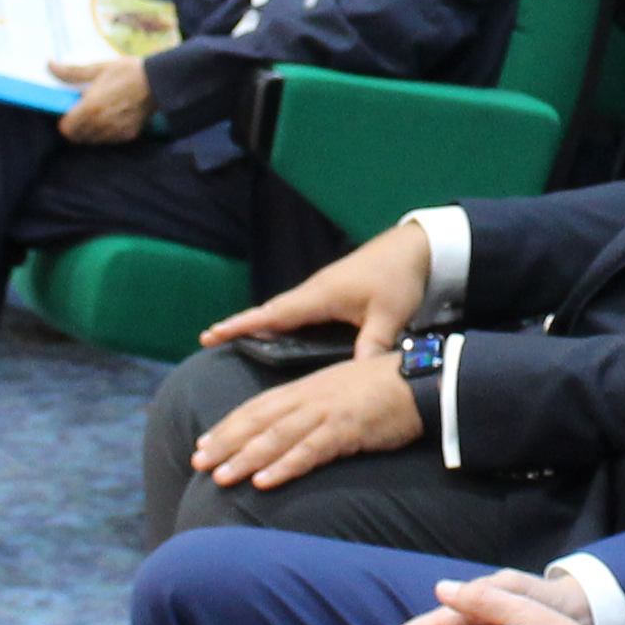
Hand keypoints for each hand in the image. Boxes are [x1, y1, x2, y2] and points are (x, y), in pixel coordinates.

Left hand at [51, 57, 152, 142]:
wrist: (159, 81)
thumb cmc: (127, 71)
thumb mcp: (99, 68)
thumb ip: (72, 72)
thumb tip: (50, 65)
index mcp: (91, 106)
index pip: (66, 128)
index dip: (65, 122)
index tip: (70, 113)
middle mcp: (101, 123)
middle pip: (78, 137)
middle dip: (76, 127)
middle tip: (83, 114)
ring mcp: (116, 131)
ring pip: (93, 140)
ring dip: (90, 132)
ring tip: (99, 116)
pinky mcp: (128, 135)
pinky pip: (109, 140)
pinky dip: (106, 134)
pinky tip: (112, 119)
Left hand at [194, 355, 423, 490]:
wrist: (422, 381)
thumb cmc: (384, 388)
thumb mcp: (340, 391)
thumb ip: (314, 407)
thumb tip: (291, 428)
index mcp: (306, 388)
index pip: (258, 407)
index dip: (228, 425)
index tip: (204, 442)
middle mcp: (310, 398)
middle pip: (258, 421)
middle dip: (225, 442)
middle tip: (198, 462)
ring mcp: (327, 413)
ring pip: (277, 437)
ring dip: (246, 458)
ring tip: (221, 477)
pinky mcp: (346, 430)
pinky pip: (310, 451)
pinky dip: (285, 466)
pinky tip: (265, 481)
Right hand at [207, 221, 436, 351]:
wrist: (414, 248)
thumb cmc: (398, 278)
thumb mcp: (389, 315)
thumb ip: (372, 344)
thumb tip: (357, 376)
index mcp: (320, 296)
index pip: (273, 314)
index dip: (242, 325)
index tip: (212, 333)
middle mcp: (313, 292)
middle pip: (269, 312)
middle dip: (240, 324)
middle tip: (210, 339)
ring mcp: (321, 291)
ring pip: (282, 310)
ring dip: (258, 322)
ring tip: (233, 338)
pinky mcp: (330, 293)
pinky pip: (296, 310)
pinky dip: (279, 320)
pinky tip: (275, 334)